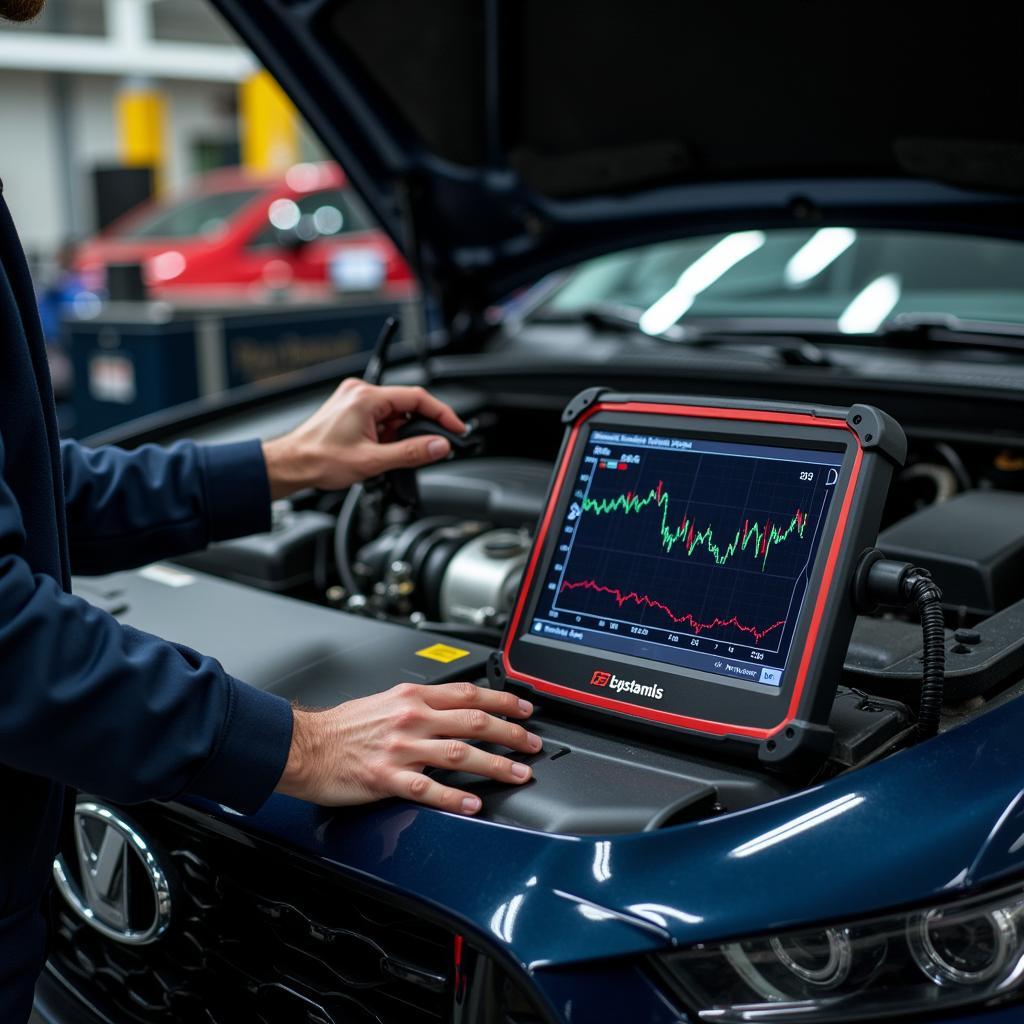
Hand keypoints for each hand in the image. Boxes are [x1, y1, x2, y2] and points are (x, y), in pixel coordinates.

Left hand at [261, 379, 466, 498]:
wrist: (291, 465)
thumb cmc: (319, 460)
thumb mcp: (372, 461)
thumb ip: (411, 453)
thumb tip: (438, 446)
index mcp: (366, 397)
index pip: (417, 398)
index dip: (442, 414)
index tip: (456, 428)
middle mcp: (360, 392)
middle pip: (407, 405)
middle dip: (418, 429)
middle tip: (427, 450)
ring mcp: (354, 400)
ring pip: (394, 414)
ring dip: (400, 435)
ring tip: (386, 456)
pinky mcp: (351, 410)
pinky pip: (381, 418)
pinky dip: (388, 435)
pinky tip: (379, 451)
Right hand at [276, 682, 540, 813]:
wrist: (304, 745)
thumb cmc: (342, 726)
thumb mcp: (386, 700)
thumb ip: (420, 703)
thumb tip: (451, 706)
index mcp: (413, 697)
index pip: (469, 693)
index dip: (503, 700)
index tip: (525, 710)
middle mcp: (412, 719)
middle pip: (474, 721)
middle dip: (510, 733)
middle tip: (532, 744)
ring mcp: (401, 748)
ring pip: (459, 753)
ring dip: (494, 765)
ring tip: (517, 774)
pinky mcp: (387, 777)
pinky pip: (427, 788)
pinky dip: (453, 798)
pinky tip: (472, 805)